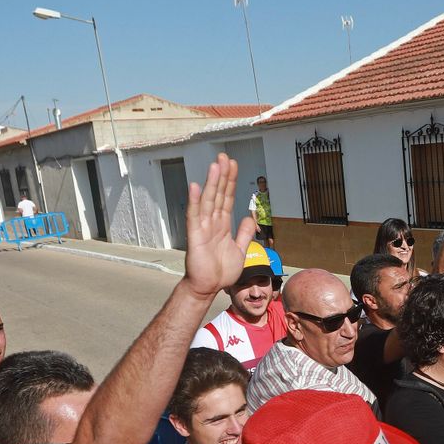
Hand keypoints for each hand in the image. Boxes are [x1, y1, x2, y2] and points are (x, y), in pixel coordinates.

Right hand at [184, 153, 257, 297]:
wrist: (208, 287)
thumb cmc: (221, 272)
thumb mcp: (240, 251)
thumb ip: (244, 234)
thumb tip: (249, 218)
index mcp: (222, 225)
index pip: (227, 198)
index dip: (231, 182)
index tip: (234, 165)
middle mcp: (212, 222)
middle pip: (218, 194)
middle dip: (222, 175)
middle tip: (224, 156)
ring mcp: (202, 227)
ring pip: (208, 200)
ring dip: (211, 183)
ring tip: (215, 165)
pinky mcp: (195, 236)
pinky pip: (194, 216)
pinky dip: (194, 201)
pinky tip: (195, 186)